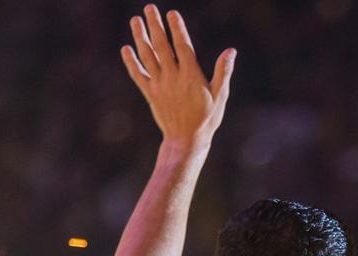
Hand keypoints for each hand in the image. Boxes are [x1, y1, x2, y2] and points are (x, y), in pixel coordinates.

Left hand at [121, 5, 235, 148]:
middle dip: (155, 25)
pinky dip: (131, 61)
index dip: (177, 28)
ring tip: (136, 20)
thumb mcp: (220, 95)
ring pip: (147, 56)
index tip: (172, 13)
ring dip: (140, 37)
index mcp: (191, 75)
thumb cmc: (207, 118)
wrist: (187, 140)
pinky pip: (138, 75)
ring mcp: (159, 85)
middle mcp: (173, 77)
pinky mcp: (151, 94)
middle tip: (149, 8)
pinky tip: (126, 48)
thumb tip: (231, 51)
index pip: (182, 46)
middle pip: (161, 46)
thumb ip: (223, 71)